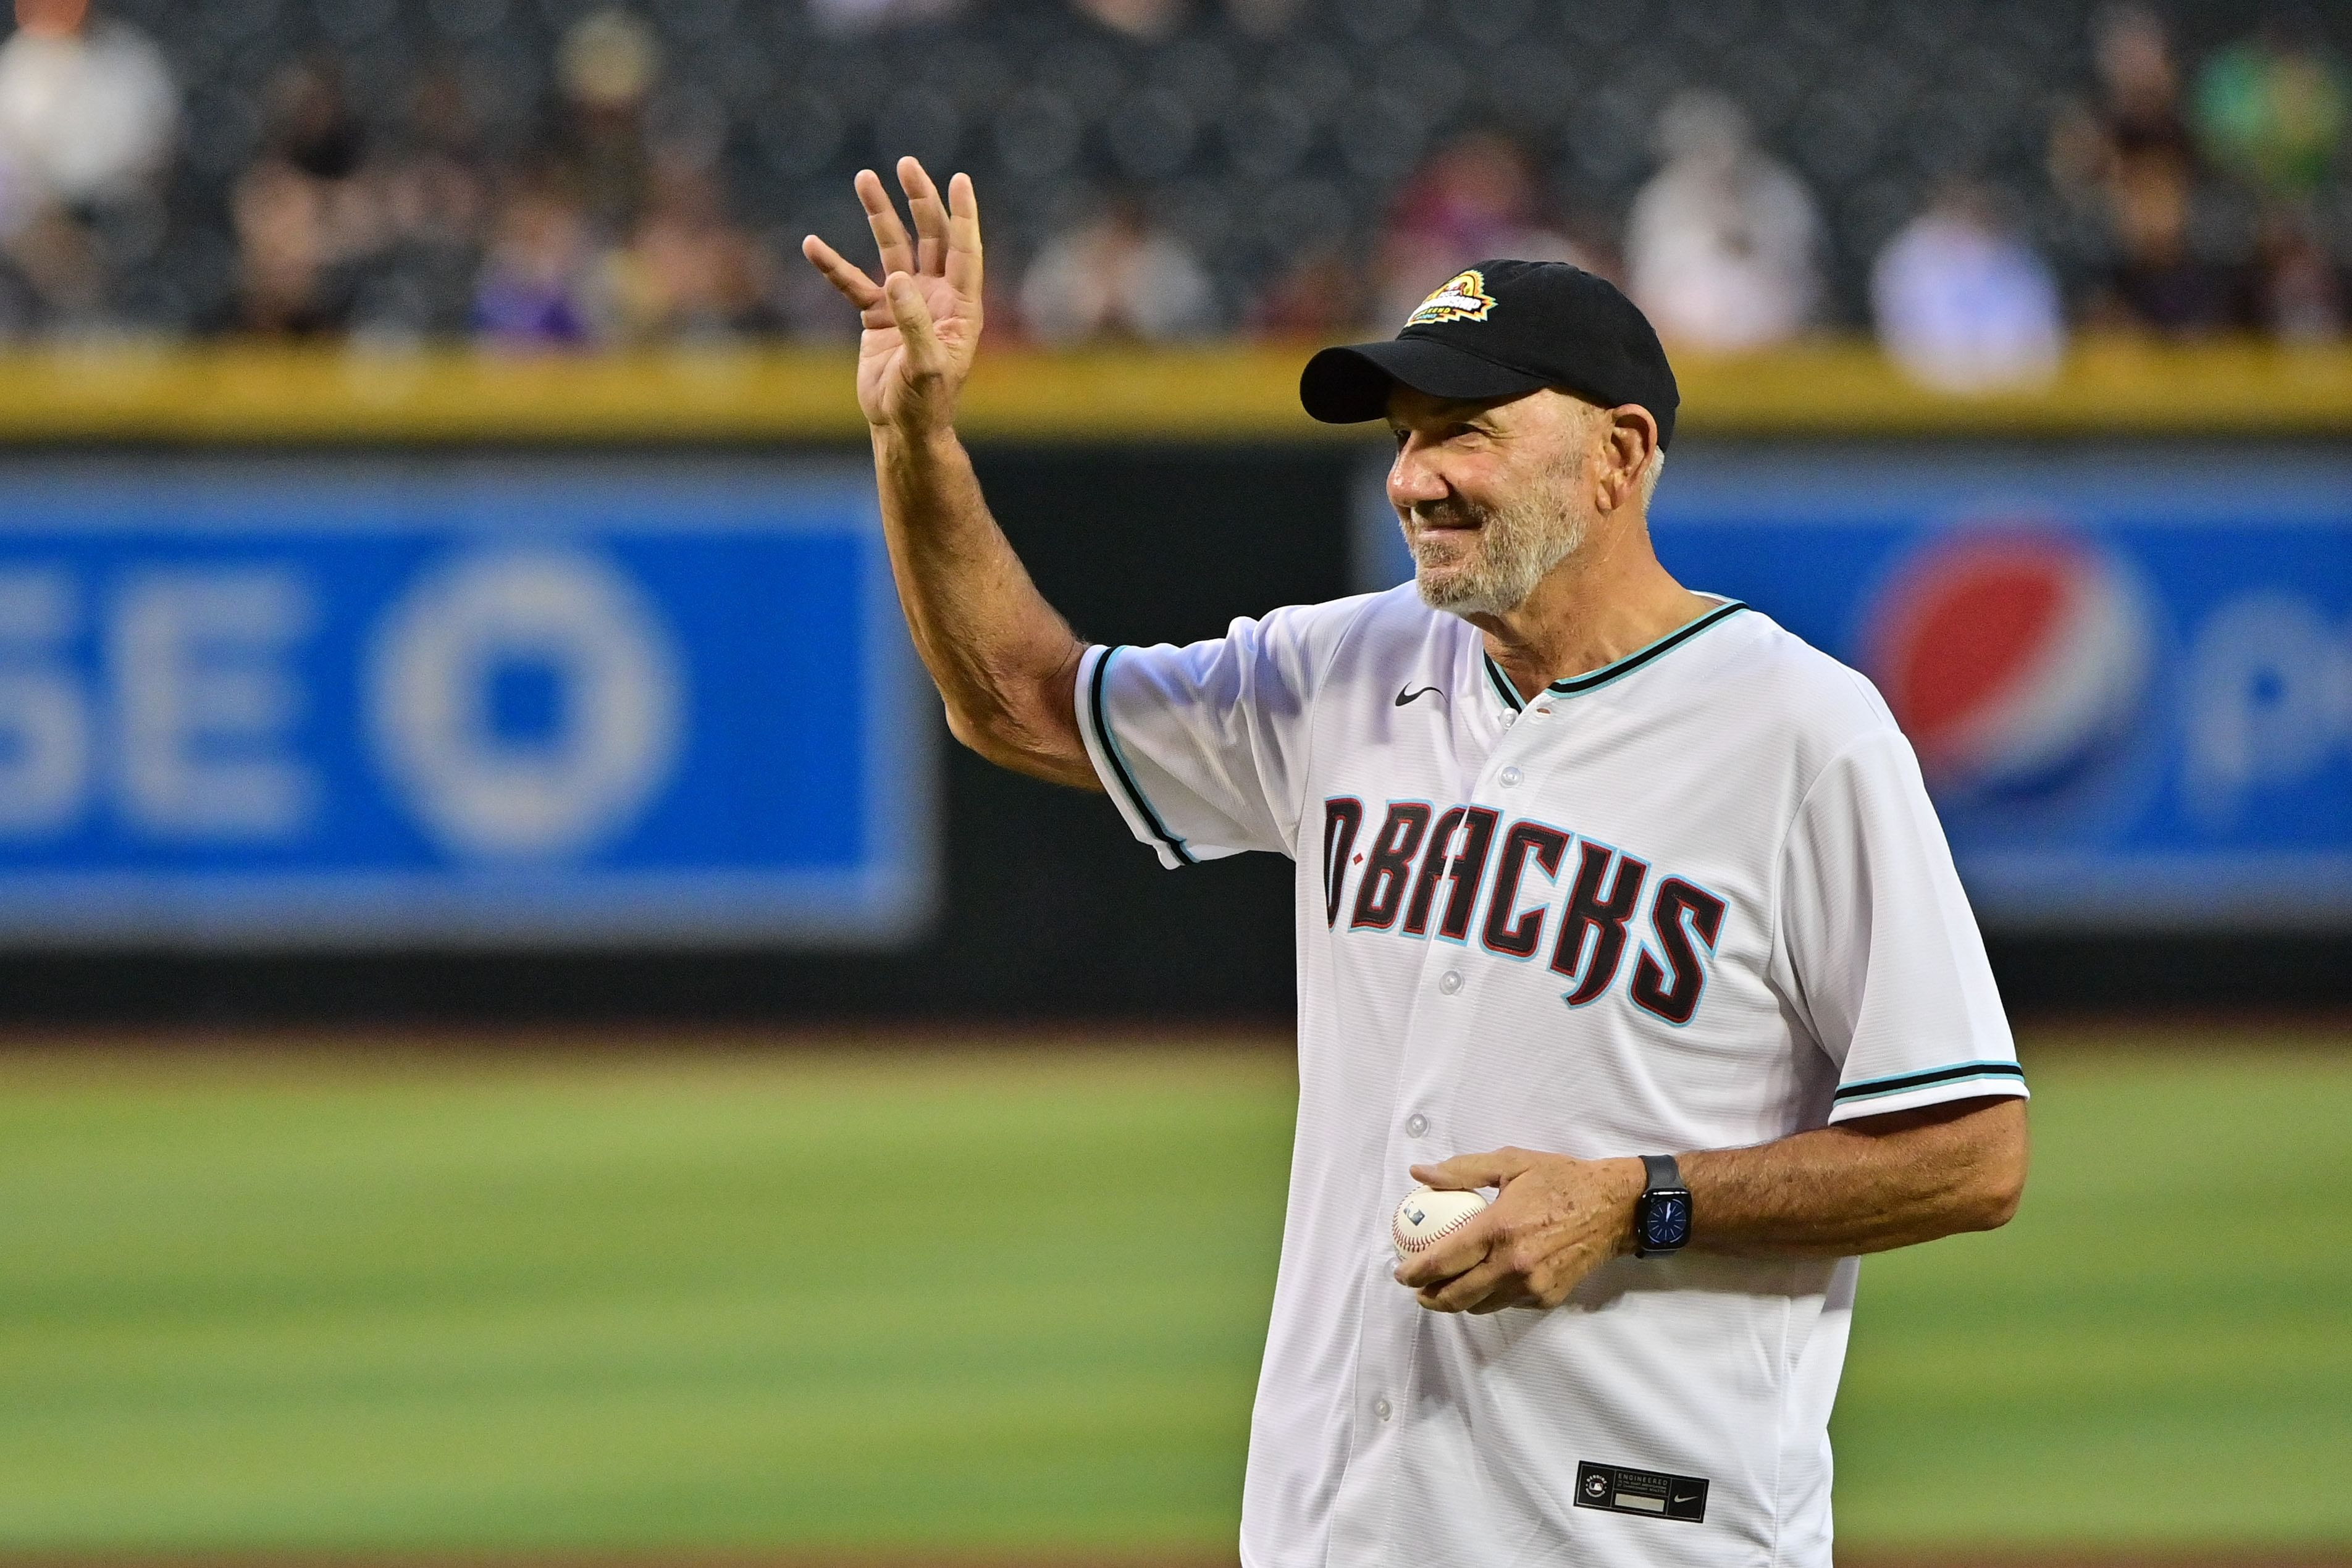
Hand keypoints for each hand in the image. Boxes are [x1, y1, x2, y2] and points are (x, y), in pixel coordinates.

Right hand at [802, 157, 983, 435]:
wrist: (900, 428)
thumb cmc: (924, 402)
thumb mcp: (924, 365)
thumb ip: (913, 321)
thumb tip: (897, 278)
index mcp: (960, 306)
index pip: (964, 250)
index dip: (963, 214)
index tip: (959, 178)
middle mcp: (936, 297)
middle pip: (930, 237)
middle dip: (919, 200)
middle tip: (905, 165)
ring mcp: (905, 303)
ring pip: (893, 249)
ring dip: (880, 216)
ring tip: (864, 178)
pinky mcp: (877, 317)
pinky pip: (853, 283)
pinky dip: (834, 266)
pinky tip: (812, 245)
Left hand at [1392, 1148, 1646, 1312]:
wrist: (1614, 1207)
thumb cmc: (1561, 1179)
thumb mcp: (1510, 1162)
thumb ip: (1462, 1171)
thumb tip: (1420, 1173)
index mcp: (1499, 1228)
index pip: (1443, 1261)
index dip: (1414, 1272)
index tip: (1400, 1273)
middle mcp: (1513, 1264)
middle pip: (1455, 1296)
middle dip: (1428, 1298)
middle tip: (1418, 1289)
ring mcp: (1531, 1286)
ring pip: (1479, 1306)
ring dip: (1458, 1301)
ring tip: (1447, 1286)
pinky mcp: (1546, 1298)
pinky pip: (1507, 1303)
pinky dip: (1491, 1296)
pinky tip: (1488, 1279)